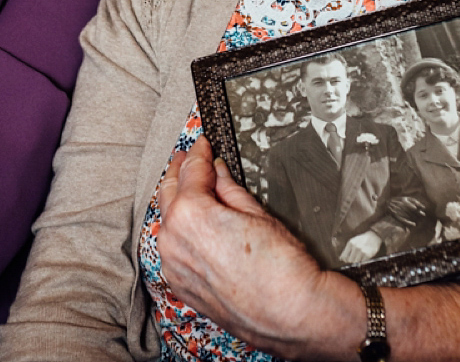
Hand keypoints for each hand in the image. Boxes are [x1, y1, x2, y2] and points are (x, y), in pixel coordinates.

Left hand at [157, 139, 363, 359]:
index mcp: (190, 214)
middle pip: (169, 193)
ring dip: (176, 201)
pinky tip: (193, 224)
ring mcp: (174, 266)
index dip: (198, 152)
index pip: (191, 171)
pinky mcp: (181, 285)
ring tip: (191, 187)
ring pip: (167, 222)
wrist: (292, 315)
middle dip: (179, 172)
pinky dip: (178, 231)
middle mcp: (174, 240)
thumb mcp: (258, 214)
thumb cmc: (282, 268)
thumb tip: (219, 172)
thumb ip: (230, 189)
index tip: (203, 144)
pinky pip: (172, 249)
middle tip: (190, 158)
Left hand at [339, 230, 382, 264]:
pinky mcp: (368, 255)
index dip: (344, 259)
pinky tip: (364, 256)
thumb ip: (347, 249)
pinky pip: (363, 262)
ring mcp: (362, 251)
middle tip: (354, 257)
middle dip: (351, 260)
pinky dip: (363, 261)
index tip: (346, 260)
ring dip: (357, 260)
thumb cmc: (362, 239)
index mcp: (350, 243)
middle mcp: (356, 247)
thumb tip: (341, 259)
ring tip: (360, 255)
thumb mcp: (353, 241)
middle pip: (350, 260)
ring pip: (356, 262)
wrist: (374, 236)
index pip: (344, 256)